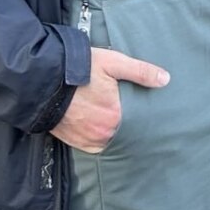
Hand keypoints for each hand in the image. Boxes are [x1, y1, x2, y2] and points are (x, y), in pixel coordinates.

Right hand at [49, 47, 169, 153]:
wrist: (44, 80)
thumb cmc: (79, 69)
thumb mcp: (113, 63)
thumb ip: (140, 72)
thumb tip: (165, 79)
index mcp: (116, 115)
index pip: (140, 122)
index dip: (145, 117)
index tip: (152, 116)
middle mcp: (103, 132)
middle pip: (125, 132)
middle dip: (131, 126)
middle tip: (136, 118)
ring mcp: (88, 139)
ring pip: (110, 140)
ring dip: (115, 134)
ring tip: (119, 123)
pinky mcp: (75, 141)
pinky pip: (95, 147)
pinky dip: (101, 140)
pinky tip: (103, 130)